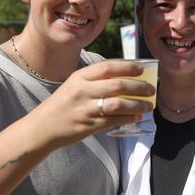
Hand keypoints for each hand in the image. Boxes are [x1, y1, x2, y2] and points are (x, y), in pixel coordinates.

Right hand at [29, 60, 155, 147]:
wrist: (43, 127)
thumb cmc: (63, 104)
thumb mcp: (74, 85)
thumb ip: (95, 80)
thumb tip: (125, 78)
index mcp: (79, 77)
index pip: (107, 67)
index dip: (127, 67)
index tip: (142, 69)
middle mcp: (83, 91)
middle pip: (118, 85)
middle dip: (139, 86)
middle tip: (151, 89)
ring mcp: (86, 109)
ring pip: (119, 104)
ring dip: (138, 104)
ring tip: (149, 105)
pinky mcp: (89, 125)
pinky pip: (114, 120)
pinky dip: (129, 118)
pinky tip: (137, 117)